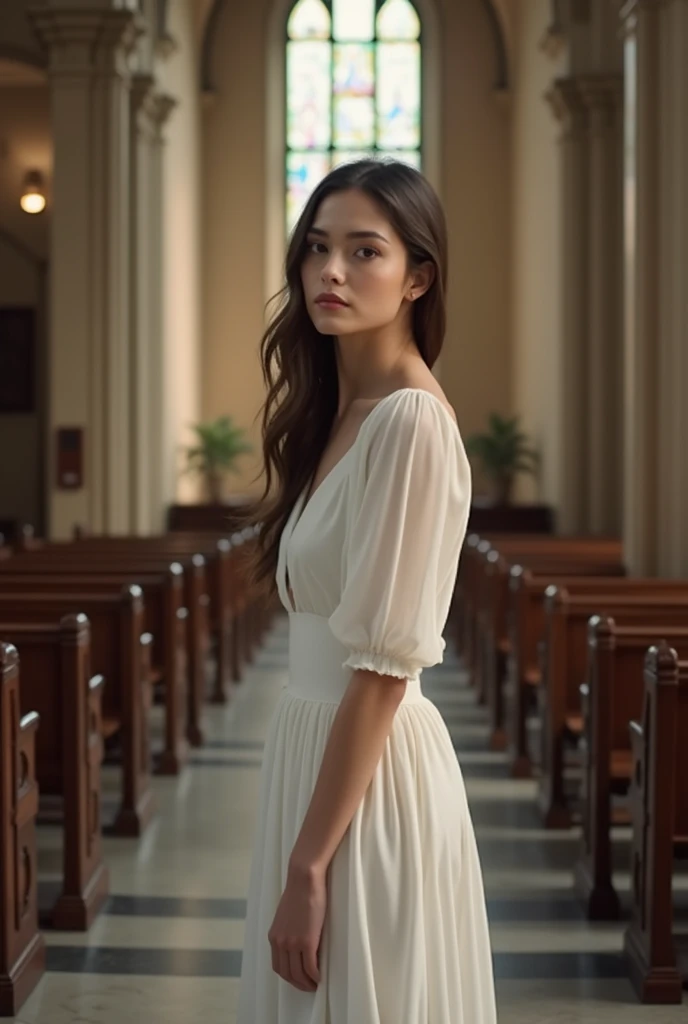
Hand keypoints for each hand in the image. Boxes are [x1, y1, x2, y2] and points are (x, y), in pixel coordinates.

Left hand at [268, 862, 326, 991]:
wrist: (304, 879)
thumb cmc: (298, 892)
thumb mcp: (286, 915)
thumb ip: (287, 930)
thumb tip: (296, 941)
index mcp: (274, 936)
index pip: (277, 966)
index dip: (288, 976)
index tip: (298, 979)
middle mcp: (280, 942)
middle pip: (287, 973)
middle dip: (298, 983)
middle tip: (308, 986)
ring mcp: (293, 943)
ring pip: (299, 974)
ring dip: (307, 983)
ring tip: (316, 984)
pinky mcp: (307, 941)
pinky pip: (311, 967)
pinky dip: (315, 976)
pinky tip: (320, 977)